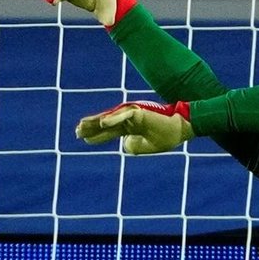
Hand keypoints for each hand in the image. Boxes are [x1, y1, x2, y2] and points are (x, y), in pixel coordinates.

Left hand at [76, 100, 194, 154]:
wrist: (182, 128)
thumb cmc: (168, 136)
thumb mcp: (148, 147)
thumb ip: (135, 146)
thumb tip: (124, 144)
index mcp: (131, 128)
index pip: (110, 132)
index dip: (97, 135)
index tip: (84, 140)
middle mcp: (129, 121)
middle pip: (106, 124)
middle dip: (91, 128)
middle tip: (76, 131)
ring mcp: (133, 116)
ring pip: (110, 118)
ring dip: (96, 122)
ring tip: (82, 126)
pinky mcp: (139, 112)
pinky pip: (124, 115)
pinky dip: (114, 119)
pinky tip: (103, 123)